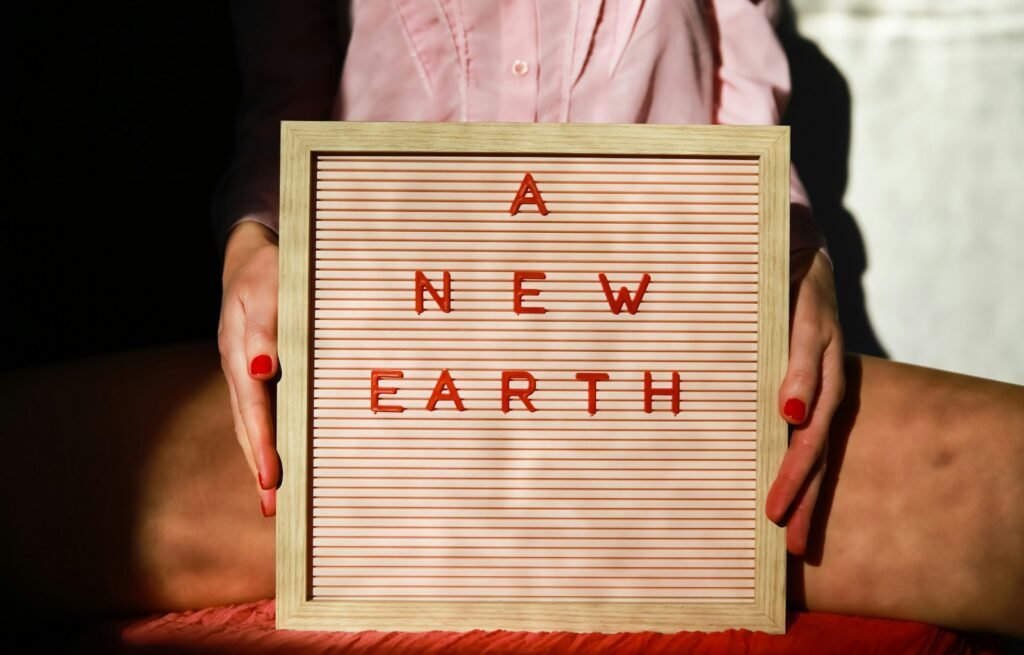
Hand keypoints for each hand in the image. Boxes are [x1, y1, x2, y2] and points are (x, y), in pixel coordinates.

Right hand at [218, 221, 280, 516]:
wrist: (255, 257)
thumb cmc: (269, 270)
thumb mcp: (267, 288)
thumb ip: (264, 328)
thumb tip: (263, 369)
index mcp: (240, 353)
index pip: (253, 407)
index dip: (261, 444)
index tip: (271, 478)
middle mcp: (241, 370)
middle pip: (248, 426)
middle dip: (260, 468)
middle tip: (275, 509)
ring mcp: (247, 374)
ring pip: (253, 424)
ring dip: (263, 461)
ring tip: (276, 502)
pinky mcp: (260, 374)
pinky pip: (264, 412)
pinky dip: (270, 440)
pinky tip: (281, 463)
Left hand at [766, 248, 845, 554]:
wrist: (796, 259)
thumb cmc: (798, 290)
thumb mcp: (804, 321)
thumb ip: (802, 364)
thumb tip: (794, 415)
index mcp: (821, 384)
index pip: (809, 443)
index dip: (793, 480)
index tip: (775, 515)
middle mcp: (816, 394)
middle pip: (810, 457)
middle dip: (799, 500)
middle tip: (786, 543)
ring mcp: (806, 390)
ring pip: (804, 448)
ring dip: (797, 490)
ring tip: (788, 534)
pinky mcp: (789, 382)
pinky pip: (789, 428)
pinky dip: (781, 456)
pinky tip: (771, 480)